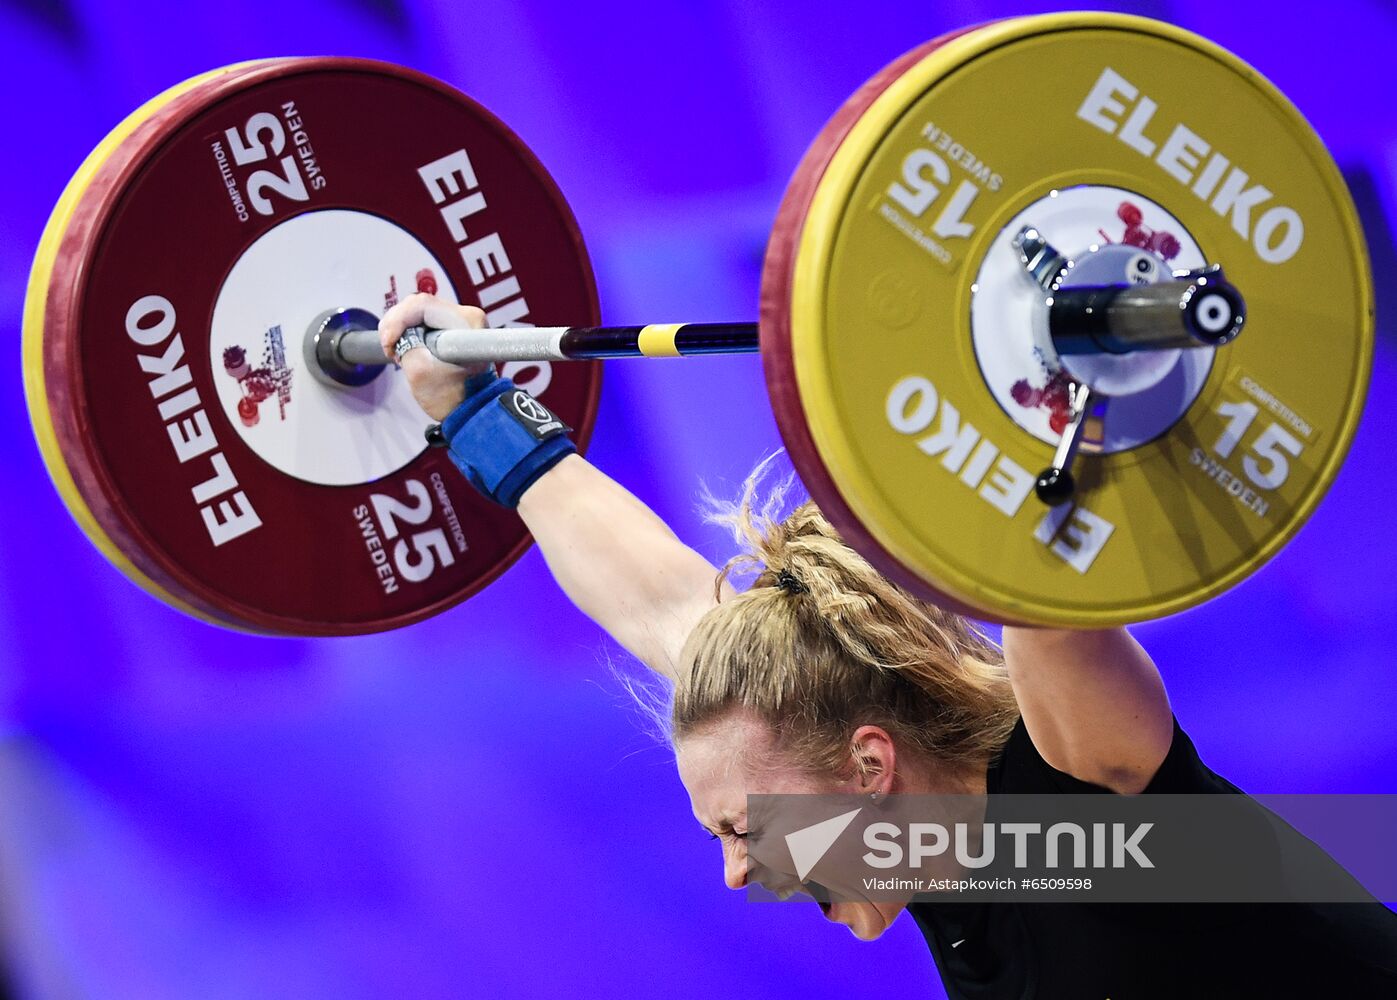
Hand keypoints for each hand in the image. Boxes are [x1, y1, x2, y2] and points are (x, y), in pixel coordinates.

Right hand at [378, 294, 492, 420]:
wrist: (471, 411)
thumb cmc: (455, 398)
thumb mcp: (421, 373)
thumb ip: (406, 344)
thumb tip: (397, 332)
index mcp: (467, 322)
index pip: (421, 306)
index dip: (398, 321)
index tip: (389, 345)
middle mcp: (466, 316)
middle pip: (418, 305)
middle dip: (396, 325)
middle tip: (390, 349)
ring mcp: (459, 321)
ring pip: (417, 311)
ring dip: (400, 329)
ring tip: (398, 352)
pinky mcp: (451, 329)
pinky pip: (422, 320)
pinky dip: (407, 332)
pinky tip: (404, 348)